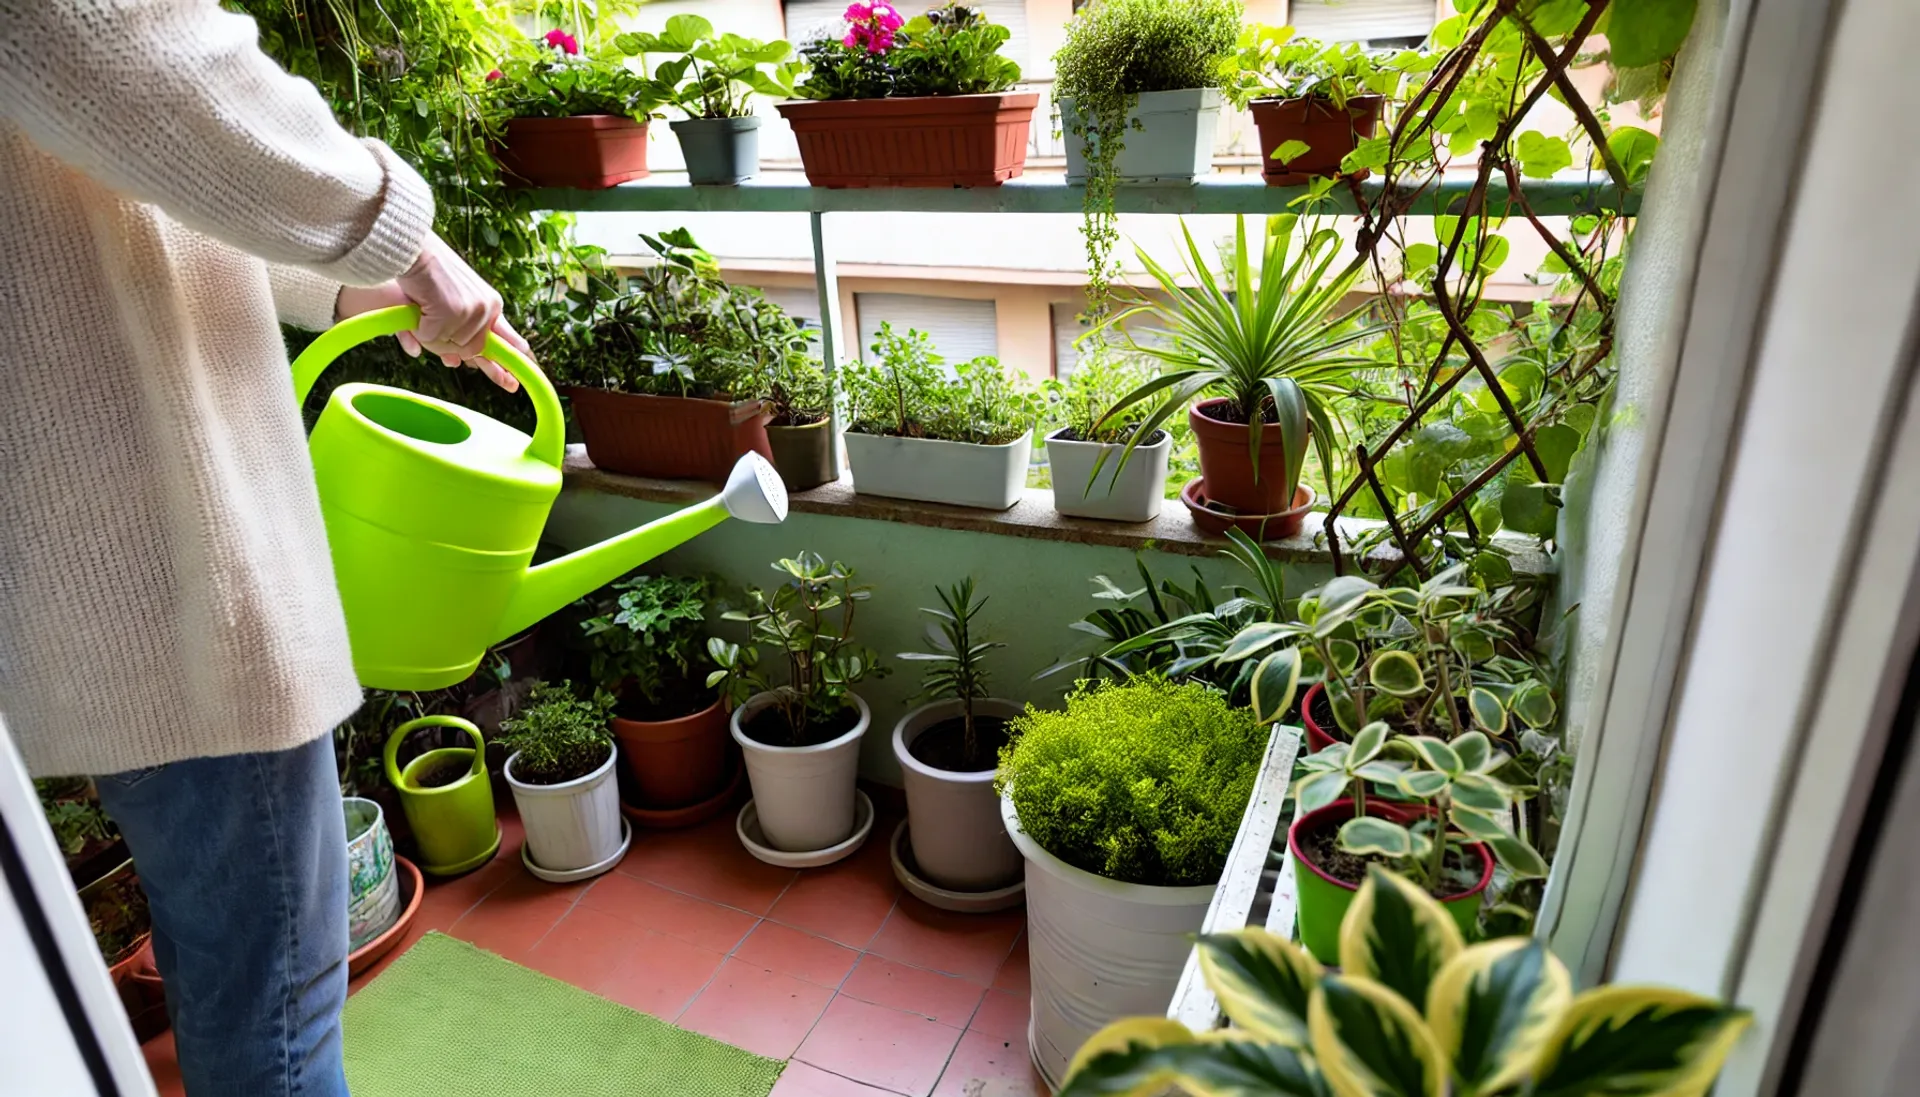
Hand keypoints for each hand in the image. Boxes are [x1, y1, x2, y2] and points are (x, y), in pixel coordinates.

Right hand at [335, 233, 530, 392]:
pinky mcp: (452, 312)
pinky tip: (420, 308)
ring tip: (426, 309)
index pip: (508, 341)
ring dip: (432, 336)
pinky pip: (431, 339)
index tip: (515, 384)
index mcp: (492, 305)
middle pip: (471, 353)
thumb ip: (463, 330)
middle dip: (449, 346)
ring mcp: (471, 311)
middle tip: (434, 321)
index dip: (511, 364)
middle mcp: (487, 309)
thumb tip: (458, 362)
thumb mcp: (455, 301)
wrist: (414, 249)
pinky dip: (420, 328)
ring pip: (450, 348)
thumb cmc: (429, 273)